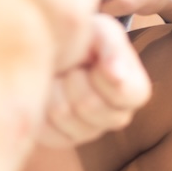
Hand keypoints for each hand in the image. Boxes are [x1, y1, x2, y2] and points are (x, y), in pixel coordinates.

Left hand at [37, 14, 150, 146]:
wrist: (54, 49)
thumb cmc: (85, 38)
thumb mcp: (103, 31)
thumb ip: (113, 48)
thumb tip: (118, 76)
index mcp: (133, 91)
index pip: (129, 94)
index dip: (105, 74)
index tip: (93, 58)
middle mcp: (115, 117)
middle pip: (90, 105)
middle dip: (73, 78)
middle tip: (70, 64)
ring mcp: (88, 132)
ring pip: (63, 114)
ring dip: (52, 87)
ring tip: (56, 74)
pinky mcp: (61, 139)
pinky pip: (44, 127)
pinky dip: (38, 102)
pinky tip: (45, 90)